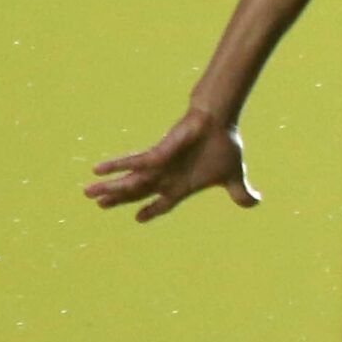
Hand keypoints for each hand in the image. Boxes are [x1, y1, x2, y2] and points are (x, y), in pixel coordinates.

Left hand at [86, 107, 259, 221]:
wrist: (220, 123)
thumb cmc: (223, 146)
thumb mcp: (232, 175)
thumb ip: (239, 192)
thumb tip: (254, 203)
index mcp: (182, 186)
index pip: (163, 203)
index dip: (151, 211)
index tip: (139, 218)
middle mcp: (166, 177)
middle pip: (137, 192)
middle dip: (118, 199)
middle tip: (99, 204)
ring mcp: (159, 166)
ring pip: (130, 183)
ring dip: (109, 188)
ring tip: (87, 192)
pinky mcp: (157, 154)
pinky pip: (133, 163)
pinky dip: (115, 167)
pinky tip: (96, 170)